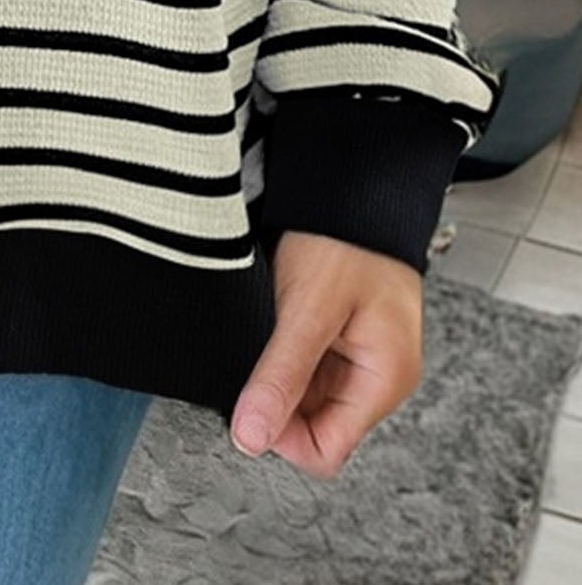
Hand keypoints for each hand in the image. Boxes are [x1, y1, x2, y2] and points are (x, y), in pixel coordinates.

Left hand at [229, 228, 422, 475]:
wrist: (355, 183)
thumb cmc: (346, 236)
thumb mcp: (309, 308)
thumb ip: (281, 375)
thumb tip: (251, 436)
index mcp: (385, 379)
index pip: (327, 450)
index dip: (282, 436)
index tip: (249, 402)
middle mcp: (378, 376)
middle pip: (315, 425)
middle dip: (279, 401)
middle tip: (253, 357)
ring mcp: (360, 356)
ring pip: (307, 397)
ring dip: (279, 374)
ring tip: (265, 331)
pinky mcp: (343, 336)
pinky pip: (307, 366)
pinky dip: (283, 353)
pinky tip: (273, 322)